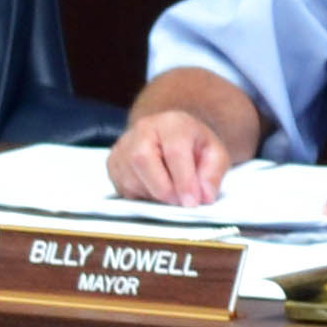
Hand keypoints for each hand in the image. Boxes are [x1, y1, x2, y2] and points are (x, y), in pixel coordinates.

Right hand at [109, 107, 231, 206]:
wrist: (171, 138)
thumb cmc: (193, 147)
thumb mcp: (215, 155)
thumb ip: (213, 174)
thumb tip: (203, 196)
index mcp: (172, 123)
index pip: (174, 151)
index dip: (183, 180)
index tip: (192, 202)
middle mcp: (142, 130)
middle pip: (143, 160)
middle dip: (164, 190)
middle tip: (180, 203)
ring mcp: (123, 146)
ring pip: (131, 179)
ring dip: (153, 196)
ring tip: (171, 193)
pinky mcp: (112, 163)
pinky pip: (122, 188)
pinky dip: (141, 197)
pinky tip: (155, 190)